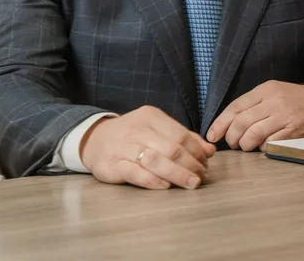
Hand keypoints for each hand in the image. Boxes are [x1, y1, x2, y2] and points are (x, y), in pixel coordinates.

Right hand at [80, 105, 215, 189]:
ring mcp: (122, 147)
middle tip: (201, 177)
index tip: (206, 163)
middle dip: (190, 165)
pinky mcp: (111, 165)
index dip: (196, 151)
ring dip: (177, 174)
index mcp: (150, 116)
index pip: (180, 134)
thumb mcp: (156, 129)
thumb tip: (210, 151)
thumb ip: (182, 138)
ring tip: (191, 184)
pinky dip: (153, 181)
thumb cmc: (132, 136)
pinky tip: (166, 186)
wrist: (94, 140)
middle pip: (171, 148)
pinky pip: (135, 173)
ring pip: (155, 160)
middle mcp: (136, 129)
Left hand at [207, 80, 303, 150]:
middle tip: (232, 143)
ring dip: (245, 145)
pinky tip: (264, 146)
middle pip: (241, 123)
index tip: (212, 134)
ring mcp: (284, 117)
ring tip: (246, 146)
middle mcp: (274, 101)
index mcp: (266, 90)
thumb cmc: (298, 99)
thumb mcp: (276, 91)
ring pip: (253, 135)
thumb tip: (231, 122)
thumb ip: (255, 103)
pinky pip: (270, 144)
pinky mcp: (294, 132)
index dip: (220, 122)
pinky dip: (262, 148)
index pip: (236, 107)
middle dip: (231, 137)